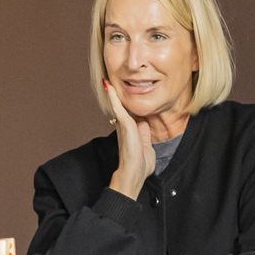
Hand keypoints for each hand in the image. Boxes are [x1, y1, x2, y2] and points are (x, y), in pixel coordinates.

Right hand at [103, 80, 154, 199]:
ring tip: (107, 79)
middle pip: (121, 107)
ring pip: (118, 105)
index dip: (126, 102)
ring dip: (113, 93)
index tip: (121, 91)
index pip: (129, 113)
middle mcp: (124, 126)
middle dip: (116, 95)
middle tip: (109, 80)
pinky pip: (118, 108)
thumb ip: (145, 135)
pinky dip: (114, 97)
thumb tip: (145, 124)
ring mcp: (123, 126)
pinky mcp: (125, 125)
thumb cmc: (140, 165)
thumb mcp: (147, 146)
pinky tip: (109, 87)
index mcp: (131, 131)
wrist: (133, 174)